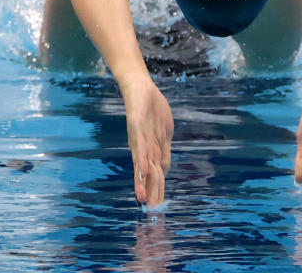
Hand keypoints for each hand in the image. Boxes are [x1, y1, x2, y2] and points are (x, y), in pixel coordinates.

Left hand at [122, 79, 173, 205]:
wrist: (140, 87)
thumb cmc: (151, 109)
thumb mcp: (163, 133)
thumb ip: (163, 152)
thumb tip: (165, 171)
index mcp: (151, 151)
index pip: (157, 176)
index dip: (158, 193)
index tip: (159, 211)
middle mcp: (144, 149)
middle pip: (150, 176)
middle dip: (152, 195)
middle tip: (153, 214)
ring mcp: (140, 140)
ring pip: (144, 166)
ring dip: (145, 184)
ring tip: (145, 200)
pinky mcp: (136, 129)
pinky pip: (140, 148)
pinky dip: (142, 161)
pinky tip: (143, 174)